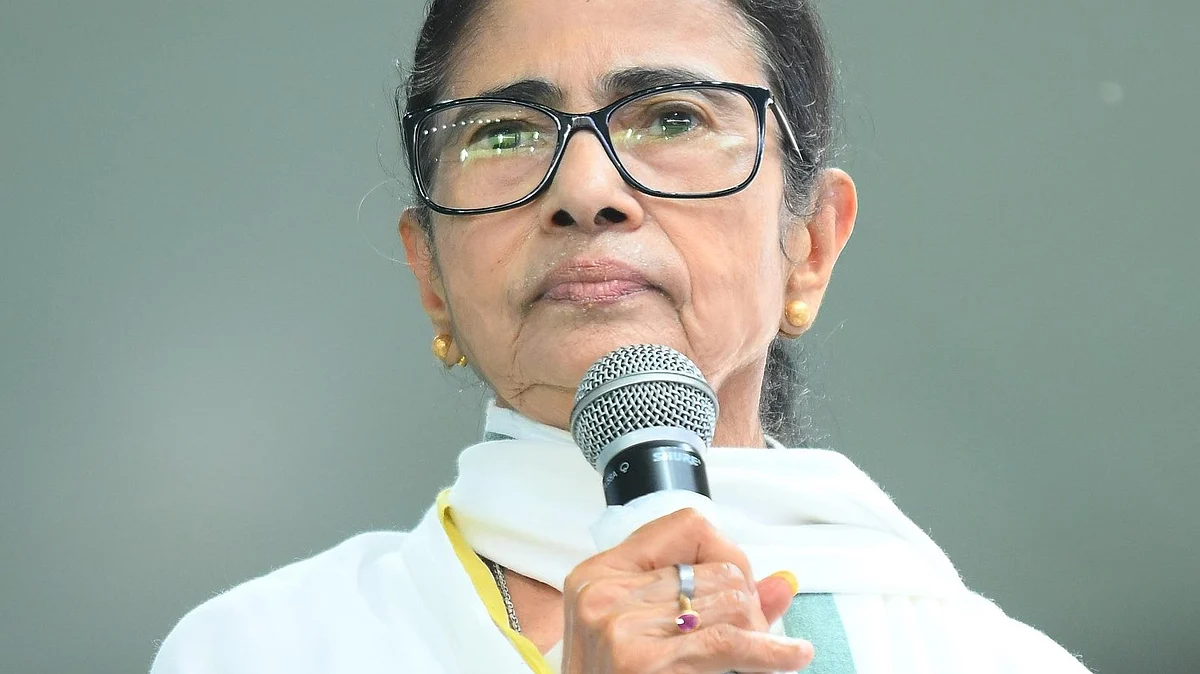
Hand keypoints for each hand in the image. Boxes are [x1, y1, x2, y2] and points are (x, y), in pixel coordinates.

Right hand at [561, 508, 812, 673]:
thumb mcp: (646, 632)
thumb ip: (710, 601)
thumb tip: (783, 584)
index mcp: (597, 573)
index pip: (687, 527)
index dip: (725, 554)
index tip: (737, 586)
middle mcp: (604, 593)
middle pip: (718, 569)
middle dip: (746, 603)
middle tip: (745, 638)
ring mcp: (620, 627)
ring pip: (733, 604)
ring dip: (753, 633)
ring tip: (746, 656)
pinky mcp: (643, 663)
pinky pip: (729, 644)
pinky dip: (770, 653)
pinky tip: (793, 656)